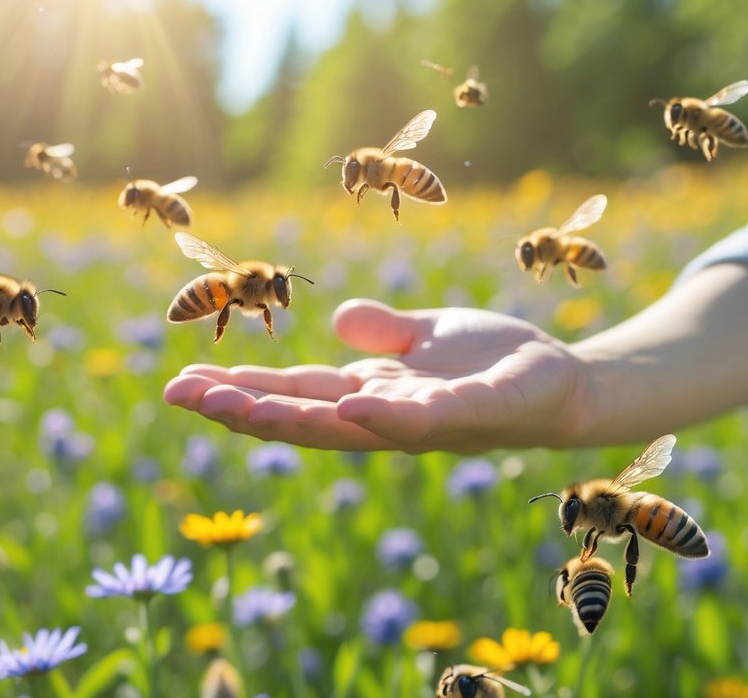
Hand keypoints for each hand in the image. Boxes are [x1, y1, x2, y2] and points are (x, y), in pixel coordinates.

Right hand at [163, 298, 594, 452]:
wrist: (569, 386)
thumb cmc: (492, 365)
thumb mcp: (426, 339)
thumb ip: (383, 334)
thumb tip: (335, 320)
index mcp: (373, 395)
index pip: (296, 396)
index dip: (241, 393)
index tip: (184, 385)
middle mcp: (390, 416)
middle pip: (305, 416)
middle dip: (242, 408)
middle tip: (179, 396)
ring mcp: (432, 418)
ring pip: (352, 426)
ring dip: (292, 418)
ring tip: (233, 404)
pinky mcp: (482, 409)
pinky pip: (431, 417)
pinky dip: (390, 418)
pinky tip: (352, 407)